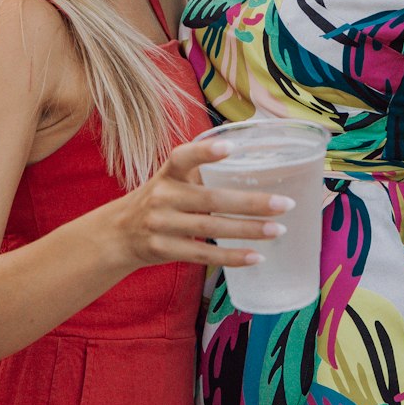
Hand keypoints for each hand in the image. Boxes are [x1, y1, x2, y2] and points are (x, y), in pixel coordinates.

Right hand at [110, 137, 294, 269]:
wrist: (118, 234)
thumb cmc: (160, 200)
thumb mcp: (172, 179)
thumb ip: (203, 172)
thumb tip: (255, 160)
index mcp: (168, 172)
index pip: (183, 157)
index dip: (205, 152)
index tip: (231, 147)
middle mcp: (163, 196)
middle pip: (211, 199)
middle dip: (251, 202)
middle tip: (284, 204)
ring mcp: (161, 224)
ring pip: (211, 228)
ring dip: (248, 230)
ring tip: (278, 230)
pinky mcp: (163, 250)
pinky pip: (202, 254)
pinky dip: (231, 257)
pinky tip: (256, 257)